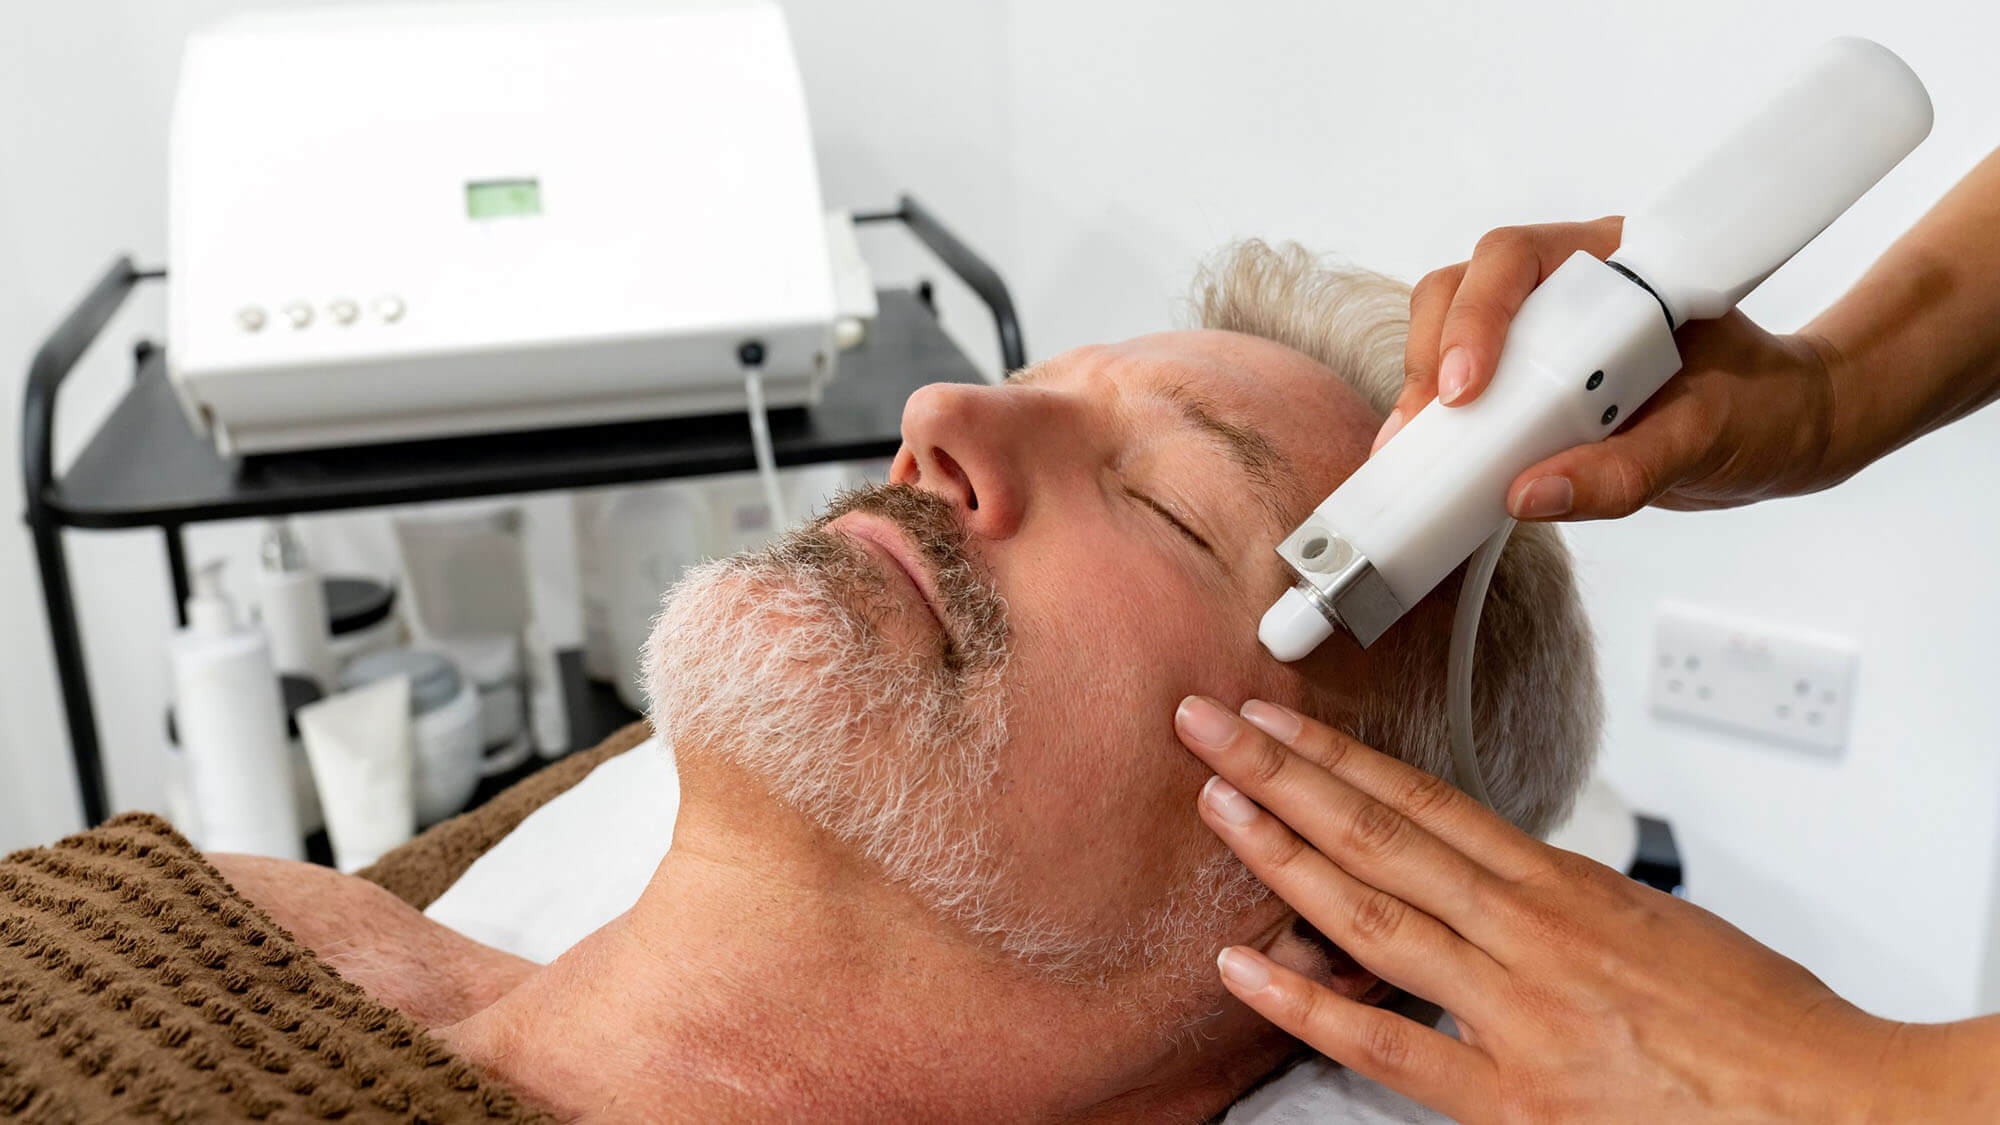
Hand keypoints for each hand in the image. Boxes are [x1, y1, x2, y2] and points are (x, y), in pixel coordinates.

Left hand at [1172, 694, 1928, 1122]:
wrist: (1840, 1108)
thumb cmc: (1765, 1030)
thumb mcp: (1658, 932)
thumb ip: (1566, 910)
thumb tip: (1508, 896)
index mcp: (1566, 887)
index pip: (1423, 800)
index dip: (1339, 756)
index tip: (1279, 719)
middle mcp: (1526, 933)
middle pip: (1377, 832)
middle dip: (1281, 774)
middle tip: (1208, 726)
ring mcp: (1511, 1010)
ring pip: (1369, 911)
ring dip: (1280, 853)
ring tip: (1214, 803)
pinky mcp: (1510, 1096)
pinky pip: (1385, 1043)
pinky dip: (1306, 1002)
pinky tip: (1243, 966)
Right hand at [1383, 218, 1844, 520]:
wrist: (1778, 429)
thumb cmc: (1757, 411)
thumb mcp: (1705, 441)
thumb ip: (1626, 469)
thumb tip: (1529, 495)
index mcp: (1617, 262)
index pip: (1516, 259)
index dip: (1477, 315)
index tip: (1467, 388)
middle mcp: (1567, 285)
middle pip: (1461, 290)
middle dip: (1434, 354)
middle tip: (1429, 425)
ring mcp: (1540, 331)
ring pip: (1446, 333)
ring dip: (1427, 391)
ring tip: (1421, 451)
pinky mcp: (1526, 380)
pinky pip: (1465, 388)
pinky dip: (1443, 425)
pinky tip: (1437, 464)